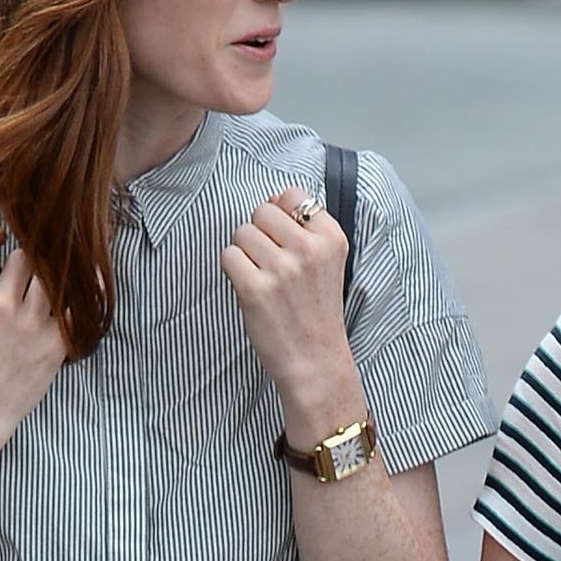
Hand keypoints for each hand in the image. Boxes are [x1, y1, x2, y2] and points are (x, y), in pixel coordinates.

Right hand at [0, 226, 65, 457]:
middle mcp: (0, 306)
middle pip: (24, 257)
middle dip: (24, 259)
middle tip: (26, 269)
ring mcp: (30, 326)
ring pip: (51, 277)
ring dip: (49, 276)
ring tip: (49, 280)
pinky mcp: (54, 346)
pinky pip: (78, 309)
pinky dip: (85, 295)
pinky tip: (86, 285)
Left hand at [220, 188, 356, 419]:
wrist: (316, 364)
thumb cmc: (315, 314)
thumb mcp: (326, 264)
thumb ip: (304, 230)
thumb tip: (271, 201)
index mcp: (331, 238)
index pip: (293, 195)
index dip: (282, 216)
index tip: (287, 244)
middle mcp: (309, 249)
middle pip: (262, 211)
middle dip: (260, 235)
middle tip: (273, 268)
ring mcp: (282, 269)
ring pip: (242, 232)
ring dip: (245, 254)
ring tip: (263, 280)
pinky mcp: (256, 288)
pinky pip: (228, 256)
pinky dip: (233, 272)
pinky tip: (251, 291)